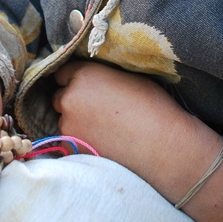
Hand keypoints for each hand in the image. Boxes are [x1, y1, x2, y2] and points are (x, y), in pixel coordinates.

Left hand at [53, 61, 222, 221]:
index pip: (62, 72)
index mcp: (84, 74)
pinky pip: (70, 139)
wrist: (162, 145)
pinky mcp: (73, 148)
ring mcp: (68, 125)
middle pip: (60, 96)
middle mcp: (69, 97)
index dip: (75, 78)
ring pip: (64, 120)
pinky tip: (102, 140)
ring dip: (76, 120)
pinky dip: (81, 139)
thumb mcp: (127, 77)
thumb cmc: (153, 106)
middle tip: (95, 107)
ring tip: (103, 126)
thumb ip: (101, 77)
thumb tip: (94, 81)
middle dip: (72, 99)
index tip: (86, 85)